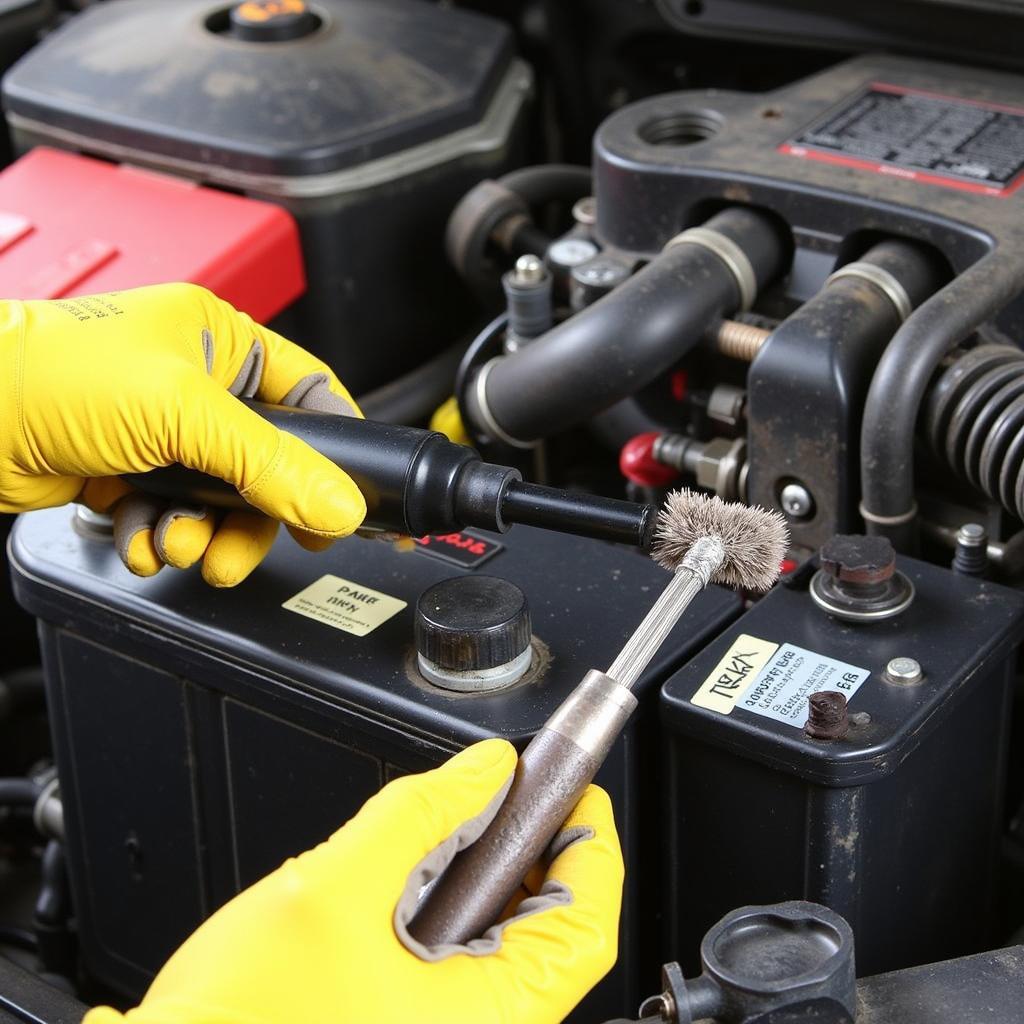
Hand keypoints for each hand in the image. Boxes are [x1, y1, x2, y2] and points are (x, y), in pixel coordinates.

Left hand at [0, 285, 365, 584]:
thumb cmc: (51, 374)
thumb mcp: (181, 411)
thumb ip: (269, 462)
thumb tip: (338, 503)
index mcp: (222, 341)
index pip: (308, 395)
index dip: (331, 452)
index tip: (344, 501)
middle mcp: (197, 384)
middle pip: (266, 465)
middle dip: (252, 517)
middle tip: (240, 549)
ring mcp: (162, 431)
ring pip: (220, 500)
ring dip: (203, 534)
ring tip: (180, 544)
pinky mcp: (131, 472)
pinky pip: (175, 516)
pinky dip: (161, 537)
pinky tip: (142, 539)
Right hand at [83, 739, 622, 1023]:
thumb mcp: (332, 889)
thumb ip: (418, 815)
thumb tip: (482, 770)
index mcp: (484, 1016)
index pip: (586, 927)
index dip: (592, 846)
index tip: (578, 792)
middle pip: (555, 934)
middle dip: (542, 852)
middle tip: (518, 795)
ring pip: (508, 947)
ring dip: (495, 878)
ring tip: (465, 827)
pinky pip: (464, 964)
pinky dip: (457, 909)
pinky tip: (422, 878)